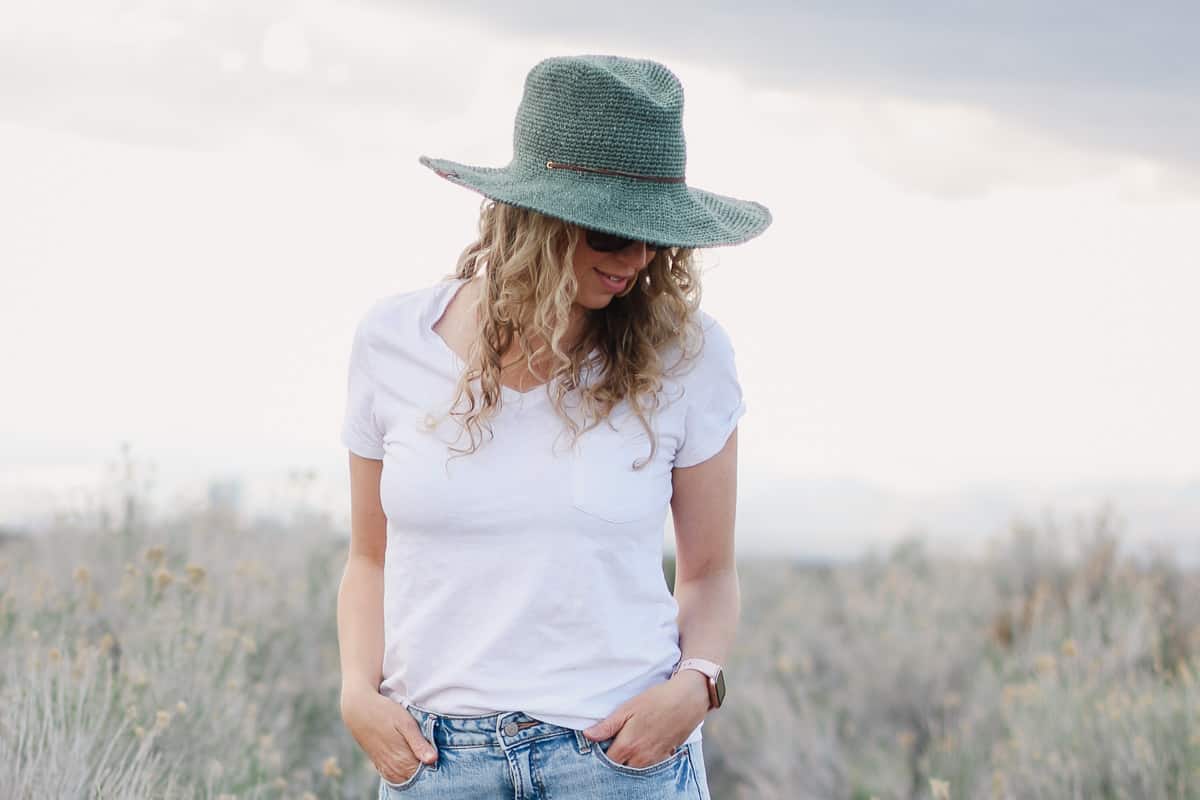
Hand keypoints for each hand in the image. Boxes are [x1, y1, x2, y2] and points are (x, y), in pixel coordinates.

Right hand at [341, 687, 437, 784]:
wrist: (358, 709)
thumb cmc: (385, 712)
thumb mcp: (406, 723)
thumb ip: (419, 743)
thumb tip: (433, 760)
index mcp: (402, 758)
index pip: (425, 774)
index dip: (435, 766)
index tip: (439, 755)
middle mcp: (393, 768)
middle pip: (416, 778)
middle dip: (426, 770)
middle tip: (431, 752)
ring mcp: (385, 768)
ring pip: (406, 779)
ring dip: (416, 772)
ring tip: (422, 755)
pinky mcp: (380, 765)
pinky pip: (396, 777)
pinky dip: (405, 772)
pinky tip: (411, 761)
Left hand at [582, 670, 709, 767]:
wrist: (688, 699)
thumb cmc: (656, 700)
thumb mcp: (628, 708)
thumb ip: (607, 726)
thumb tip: (588, 735)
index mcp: (627, 746)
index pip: (606, 760)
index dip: (602, 750)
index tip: (603, 739)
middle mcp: (640, 758)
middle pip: (620, 765)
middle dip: (615, 756)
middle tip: (616, 737)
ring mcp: (654, 759)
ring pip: (634, 766)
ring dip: (629, 757)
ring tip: (631, 738)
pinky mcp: (665, 756)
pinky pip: (649, 764)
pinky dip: (643, 757)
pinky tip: (645, 741)